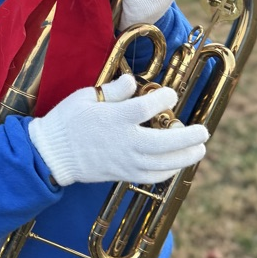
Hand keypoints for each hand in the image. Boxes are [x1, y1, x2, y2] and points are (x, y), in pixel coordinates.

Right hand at [28, 74, 207, 186]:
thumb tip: (132, 81)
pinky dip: (168, 172)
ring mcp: (125, 161)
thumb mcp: (87, 96)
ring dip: (185, 157)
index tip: (170, 94)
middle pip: (164, 142)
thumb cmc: (68, 120)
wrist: (52, 154)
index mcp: (115, 118)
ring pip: (163, 163)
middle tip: (204, 131)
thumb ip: (114, 90)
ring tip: (199, 149)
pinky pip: (151, 177)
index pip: (148, 108)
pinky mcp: (122, 174)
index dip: (164, 99)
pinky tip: (177, 165)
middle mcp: (124, 142)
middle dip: (188, 137)